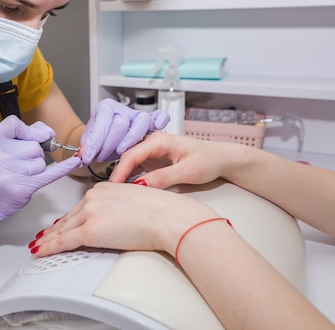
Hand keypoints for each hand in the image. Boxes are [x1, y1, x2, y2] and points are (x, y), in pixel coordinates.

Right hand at [0, 115, 82, 229]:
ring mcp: (8, 173)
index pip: (14, 124)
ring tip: (23, 174)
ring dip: (37, 167)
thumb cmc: (2, 170)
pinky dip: (64, 168)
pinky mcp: (21, 187)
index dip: (29, 130)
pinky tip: (74, 162)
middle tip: (21, 163)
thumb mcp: (5, 146)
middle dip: (34, 153)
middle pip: (33, 145)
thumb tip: (48, 132)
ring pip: (40, 162)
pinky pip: (50, 173)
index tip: (36, 137)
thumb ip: (27, 132)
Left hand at [30, 182, 217, 256]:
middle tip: (43, 238)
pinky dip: (49, 247)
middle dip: (54, 230)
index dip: (67, 219)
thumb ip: (117, 208)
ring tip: (39, 246)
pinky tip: (41, 251)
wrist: (167, 216)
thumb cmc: (161, 211)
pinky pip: (64, 241)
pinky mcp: (90, 230)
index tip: (58, 225)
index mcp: (103, 189)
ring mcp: (90, 213)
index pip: (80, 207)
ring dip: (48, 240)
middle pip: (68, 218)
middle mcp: (93, 197)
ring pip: (63, 230)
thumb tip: (112, 220)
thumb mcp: (133, 201)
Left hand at [80, 98, 169, 163]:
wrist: (103, 139)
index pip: (102, 121)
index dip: (95, 141)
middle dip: (109, 144)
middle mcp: (122, 110)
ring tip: (121, 153)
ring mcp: (136, 115)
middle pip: (121, 123)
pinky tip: (158, 127)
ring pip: (140, 122)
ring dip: (130, 140)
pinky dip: (160, 120)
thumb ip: (86, 148)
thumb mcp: (88, 142)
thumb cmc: (98, 139)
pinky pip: (159, 116)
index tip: (89, 156)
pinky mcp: (149, 122)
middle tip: (101, 157)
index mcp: (105, 108)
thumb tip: (82, 157)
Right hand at [109, 132, 233, 187]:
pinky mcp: (154, 160)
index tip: (113, 187)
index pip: (131, 155)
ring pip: (130, 163)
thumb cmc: (210, 160)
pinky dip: (131, 178)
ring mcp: (153, 151)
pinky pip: (137, 168)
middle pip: (127, 158)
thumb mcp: (187, 172)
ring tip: (117, 194)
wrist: (222, 159)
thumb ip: (163, 178)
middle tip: (111, 193)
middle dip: (117, 174)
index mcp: (160, 140)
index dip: (119, 172)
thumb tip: (140, 185)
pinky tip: (128, 190)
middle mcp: (154, 143)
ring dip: (123, 176)